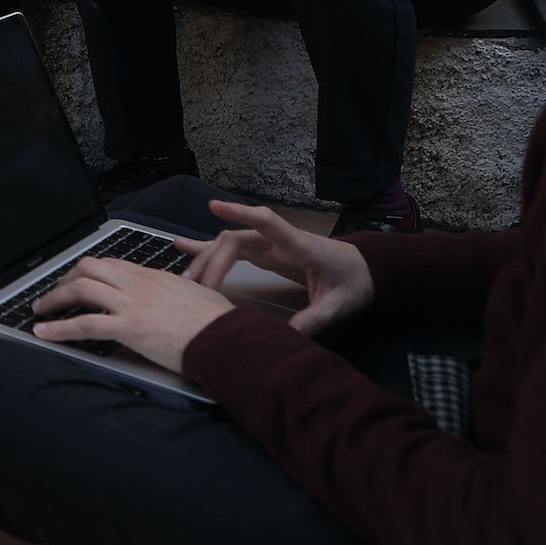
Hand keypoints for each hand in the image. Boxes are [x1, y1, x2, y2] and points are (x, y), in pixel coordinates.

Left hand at [30, 257, 232, 377]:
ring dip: (53, 299)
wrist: (227, 337)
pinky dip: (58, 328)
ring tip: (39, 311)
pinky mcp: (129, 328)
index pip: (110, 264)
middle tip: (52, 295)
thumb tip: (176, 291)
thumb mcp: (197, 293)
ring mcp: (131, 304)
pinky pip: (85, 324)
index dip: (87, 272)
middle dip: (64, 280)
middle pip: (89, 268)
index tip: (76, 281)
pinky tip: (44, 332)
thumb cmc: (219, 321)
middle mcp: (138, 284)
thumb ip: (179, 289)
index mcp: (153, 275)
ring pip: (80, 289)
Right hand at [180, 200, 373, 336]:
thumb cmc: (354, 281)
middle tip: (197, 288)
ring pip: (229, 244)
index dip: (241, 213)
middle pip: (237, 240)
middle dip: (213, 260)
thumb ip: (316, 318)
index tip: (215, 207)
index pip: (267, 223)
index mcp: (299, 246)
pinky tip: (182, 247)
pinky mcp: (264, 253)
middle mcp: (279, 241)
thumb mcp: (340, 304)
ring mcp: (270, 245)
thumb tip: (290, 337)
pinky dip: (207, 249)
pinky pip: (232, 249)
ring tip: (185, 278)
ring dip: (206, 259)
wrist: (363, 271)